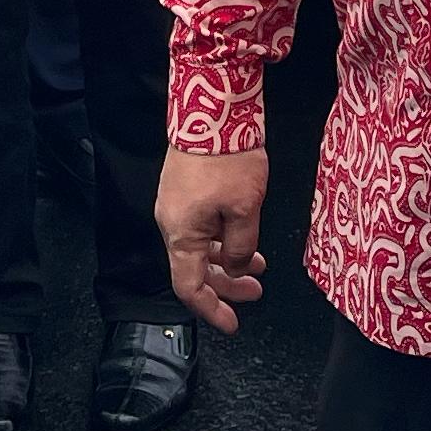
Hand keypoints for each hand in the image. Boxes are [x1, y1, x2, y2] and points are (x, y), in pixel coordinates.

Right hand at [155, 144, 267, 330]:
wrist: (212, 107)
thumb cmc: (227, 157)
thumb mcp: (246, 209)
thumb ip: (241, 247)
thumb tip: (236, 268)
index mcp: (181, 233)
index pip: (189, 286)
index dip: (211, 309)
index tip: (232, 323)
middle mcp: (172, 221)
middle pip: (195, 268)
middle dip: (226, 284)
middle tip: (256, 291)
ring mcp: (176, 203)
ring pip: (200, 246)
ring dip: (228, 259)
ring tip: (258, 264)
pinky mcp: (183, 188)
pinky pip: (200, 225)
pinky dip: (221, 237)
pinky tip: (243, 234)